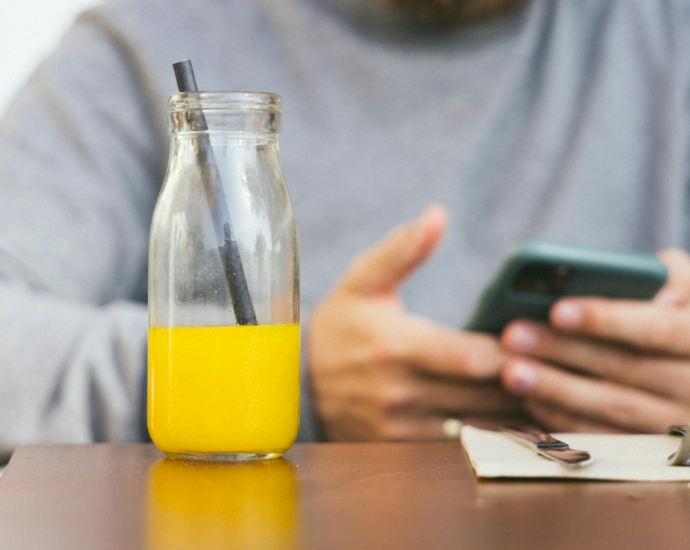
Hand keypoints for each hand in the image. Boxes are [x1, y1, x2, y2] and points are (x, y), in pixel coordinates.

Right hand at [308, 205, 521, 440]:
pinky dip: (491, 436)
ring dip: (513, 412)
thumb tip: (438, 214)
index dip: (511, 352)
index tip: (537, 340)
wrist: (299, 381)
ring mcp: (402, 427)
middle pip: (483, 395)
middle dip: (522, 381)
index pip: (471, 357)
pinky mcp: (402, 448)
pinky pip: (460, 448)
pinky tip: (511, 419)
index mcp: (397, 346)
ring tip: (542, 392)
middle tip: (554, 368)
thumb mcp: (362, 281)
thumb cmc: (341, 325)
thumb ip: (402, 249)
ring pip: (478, 426)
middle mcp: (401, 392)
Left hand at [500, 249, 689, 432]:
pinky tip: (531, 401)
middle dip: (563, 351)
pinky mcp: (654, 449)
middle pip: (624, 368)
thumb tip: (659, 292)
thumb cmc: (680, 316)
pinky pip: (608, 438)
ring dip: (556, 389)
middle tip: (512, 336)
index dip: (607, 320)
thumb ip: (675, 279)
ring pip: (612, 407)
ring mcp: (678, 423)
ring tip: (511, 371)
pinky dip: (567, 420)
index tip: (557, 310)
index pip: (657, 328)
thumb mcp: (689, 288)